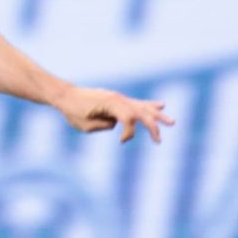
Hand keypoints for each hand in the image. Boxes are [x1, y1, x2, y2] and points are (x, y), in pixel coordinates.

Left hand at [54, 87, 172, 143]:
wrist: (64, 95)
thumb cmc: (72, 111)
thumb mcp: (85, 125)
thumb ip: (103, 125)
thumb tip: (115, 123)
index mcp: (110, 103)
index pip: (129, 119)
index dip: (129, 133)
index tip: (121, 141)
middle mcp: (117, 98)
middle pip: (141, 112)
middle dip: (152, 127)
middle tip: (158, 140)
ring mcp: (118, 98)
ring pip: (142, 107)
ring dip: (157, 116)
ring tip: (172, 123)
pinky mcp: (117, 100)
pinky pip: (136, 104)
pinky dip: (149, 106)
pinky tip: (161, 106)